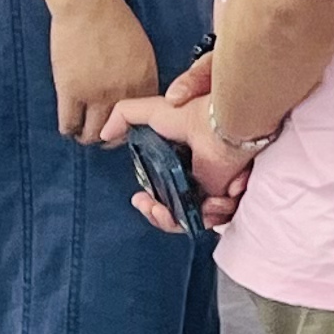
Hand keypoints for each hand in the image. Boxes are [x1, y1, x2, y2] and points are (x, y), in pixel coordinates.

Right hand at [51, 0, 161, 141]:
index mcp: (146, 83)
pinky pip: (69, 123)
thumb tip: (136, 96)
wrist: (89, 6)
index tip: (126, 129)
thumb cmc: (115, 21)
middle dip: (112, 139)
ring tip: (84, 133)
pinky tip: (68, 126)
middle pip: (120, 133)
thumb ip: (141, 77)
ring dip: (88, 137)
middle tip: (103, 136)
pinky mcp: (71, 91)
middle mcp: (124, 94)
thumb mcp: (142, 52)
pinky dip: (69, 129)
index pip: (144, 119)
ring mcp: (96, 94)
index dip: (134, 128)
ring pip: (93, 134)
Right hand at [99, 81, 254, 234]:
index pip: (160, 197)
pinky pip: (214, 221)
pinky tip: (209, 201)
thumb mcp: (153, 111)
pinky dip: (208, 217)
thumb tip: (104, 136)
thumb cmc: (192, 113)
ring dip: (178, 220)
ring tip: (175, 208)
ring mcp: (212, 192)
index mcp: (177, 167)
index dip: (148, 204)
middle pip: (172, 215)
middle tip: (153, 208)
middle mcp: (195, 181)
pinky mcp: (229, 198)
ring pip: (191, 222)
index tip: (140, 199)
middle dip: (158, 217)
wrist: (221, 123)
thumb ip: (124, 116)